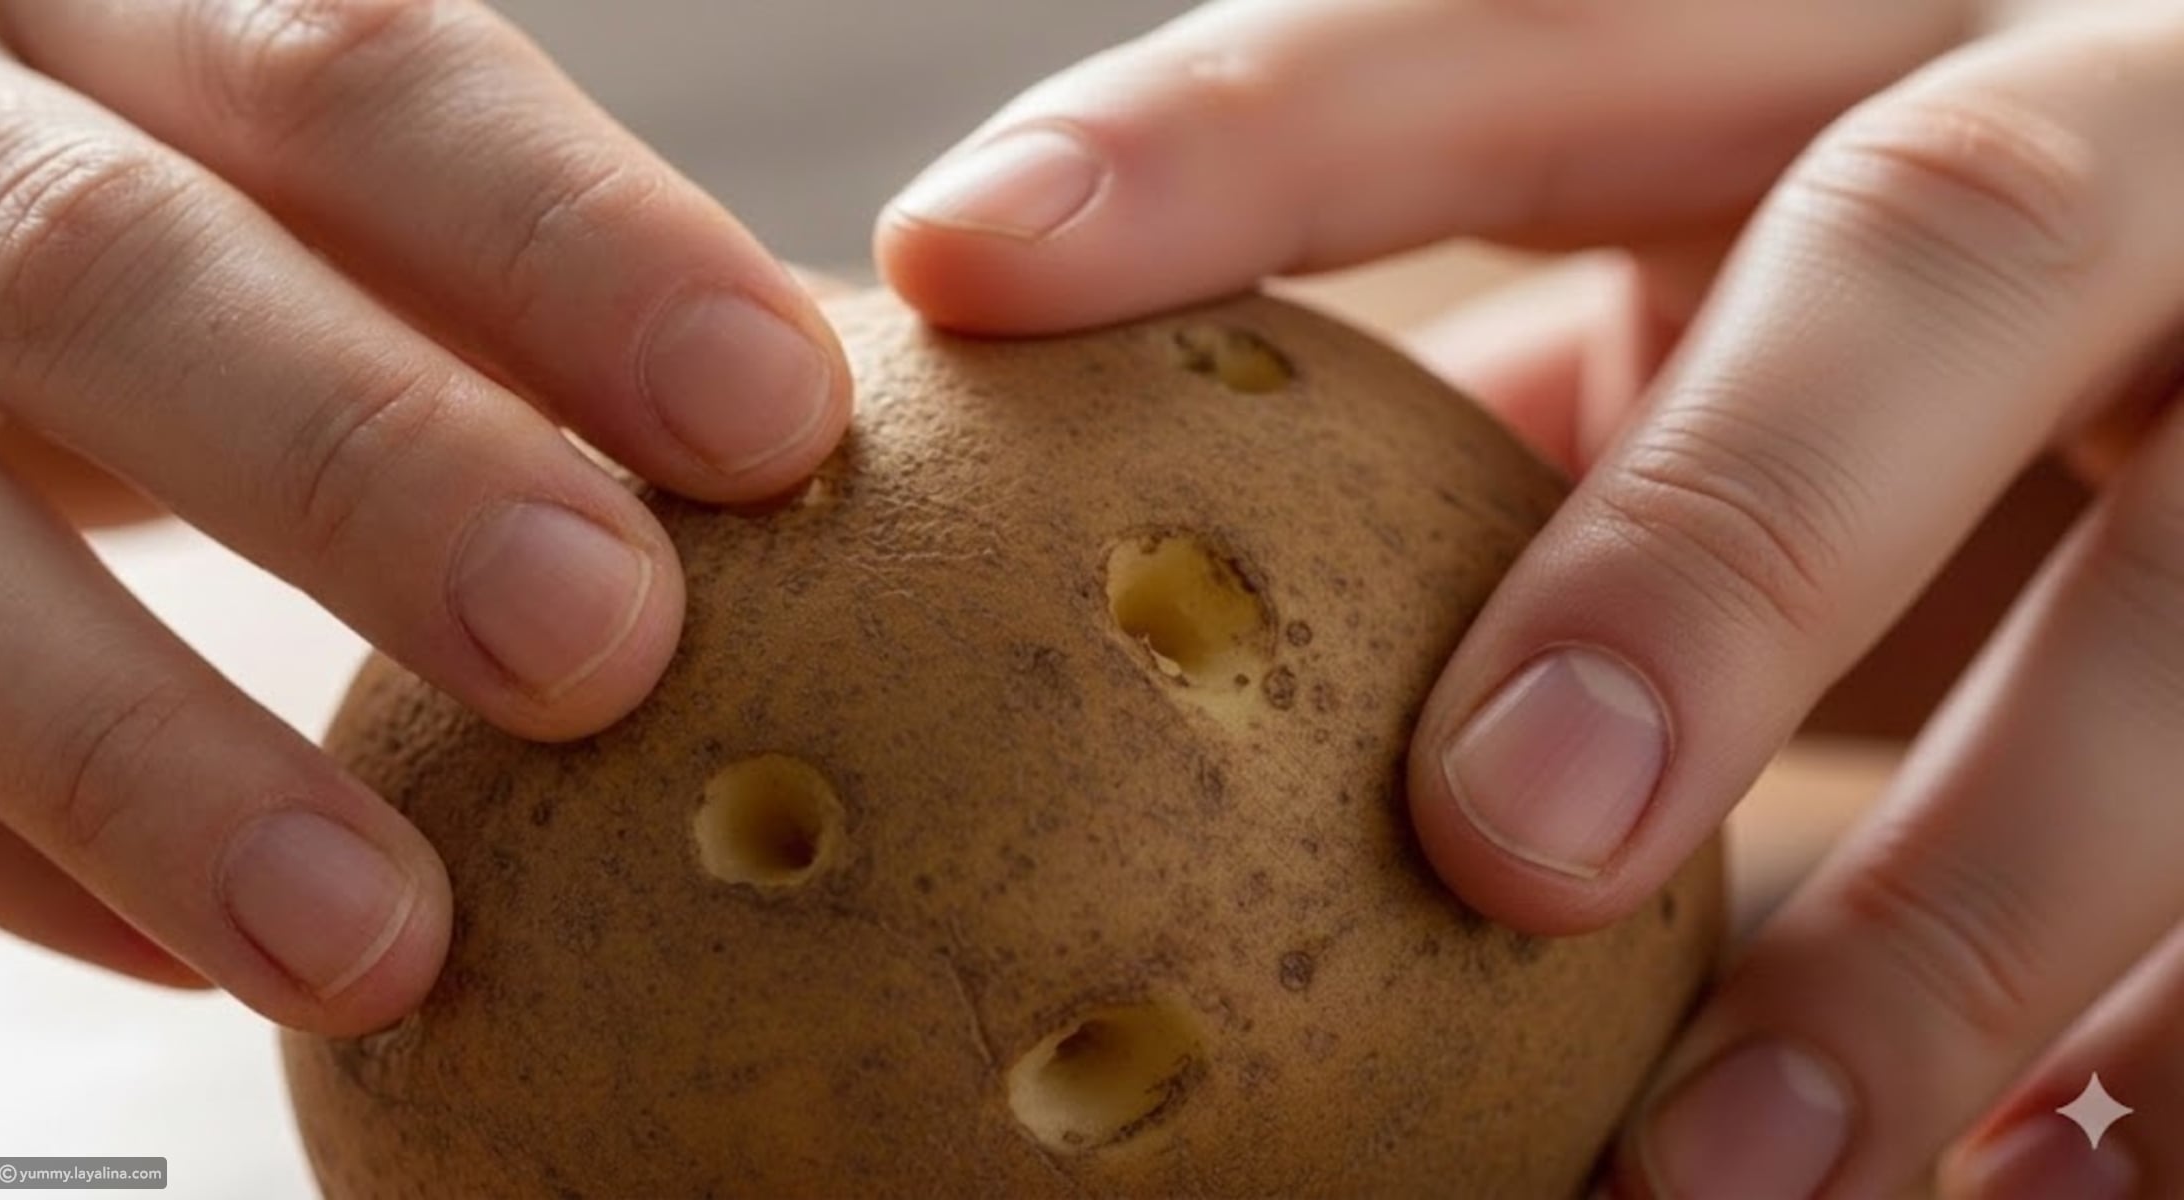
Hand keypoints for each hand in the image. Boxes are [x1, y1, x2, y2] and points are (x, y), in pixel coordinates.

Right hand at [0, 1, 848, 1036]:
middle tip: (602, 643)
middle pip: (118, 264)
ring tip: (376, 938)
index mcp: (140, 22)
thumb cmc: (220, 264)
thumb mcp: (325, 206)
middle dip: (372, 463)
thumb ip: (510, 280)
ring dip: (156, 752)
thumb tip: (803, 440)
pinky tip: (209, 961)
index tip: (773, 418)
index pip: (355, 78)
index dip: (571, 247)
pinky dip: (33, 847)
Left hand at [878, 1, 2180, 1194]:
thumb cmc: (1916, 364)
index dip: (1241, 130)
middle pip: (1942, 243)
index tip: (961, 268)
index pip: (1510, 30)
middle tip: (1503, 840)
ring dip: (1952, 922)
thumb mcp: (1715, 320)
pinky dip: (2169, 1063)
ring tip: (1710, 1179)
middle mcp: (2115, 136)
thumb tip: (1128, 587)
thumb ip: (1497, 424)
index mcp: (1852, 40)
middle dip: (1723, 542)